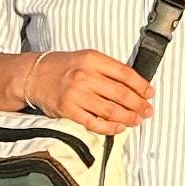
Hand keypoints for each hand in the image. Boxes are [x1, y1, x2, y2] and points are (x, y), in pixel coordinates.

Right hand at [16, 51, 155, 132]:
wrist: (34, 75)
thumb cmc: (63, 67)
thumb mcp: (86, 57)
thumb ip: (108, 68)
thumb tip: (134, 83)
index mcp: (92, 59)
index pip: (125, 73)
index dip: (141, 85)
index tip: (150, 94)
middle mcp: (85, 76)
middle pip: (121, 94)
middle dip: (139, 104)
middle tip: (148, 111)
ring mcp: (76, 94)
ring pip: (110, 110)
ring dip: (128, 118)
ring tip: (137, 120)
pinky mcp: (68, 111)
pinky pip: (94, 123)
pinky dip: (110, 127)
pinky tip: (119, 128)